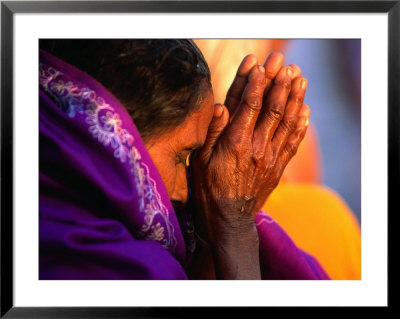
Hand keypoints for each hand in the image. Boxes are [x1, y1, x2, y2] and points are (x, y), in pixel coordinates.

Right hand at [190, 53, 309, 277]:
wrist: (229, 218)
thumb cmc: (208, 188)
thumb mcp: (200, 160)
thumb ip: (212, 132)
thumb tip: (219, 106)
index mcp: (235, 142)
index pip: (248, 105)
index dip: (255, 83)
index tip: (260, 64)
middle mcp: (257, 147)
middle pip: (273, 109)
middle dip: (280, 83)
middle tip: (286, 64)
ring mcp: (270, 157)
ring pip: (287, 122)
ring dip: (295, 98)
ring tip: (301, 78)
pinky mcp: (278, 166)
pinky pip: (293, 142)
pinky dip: (301, 124)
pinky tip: (305, 110)